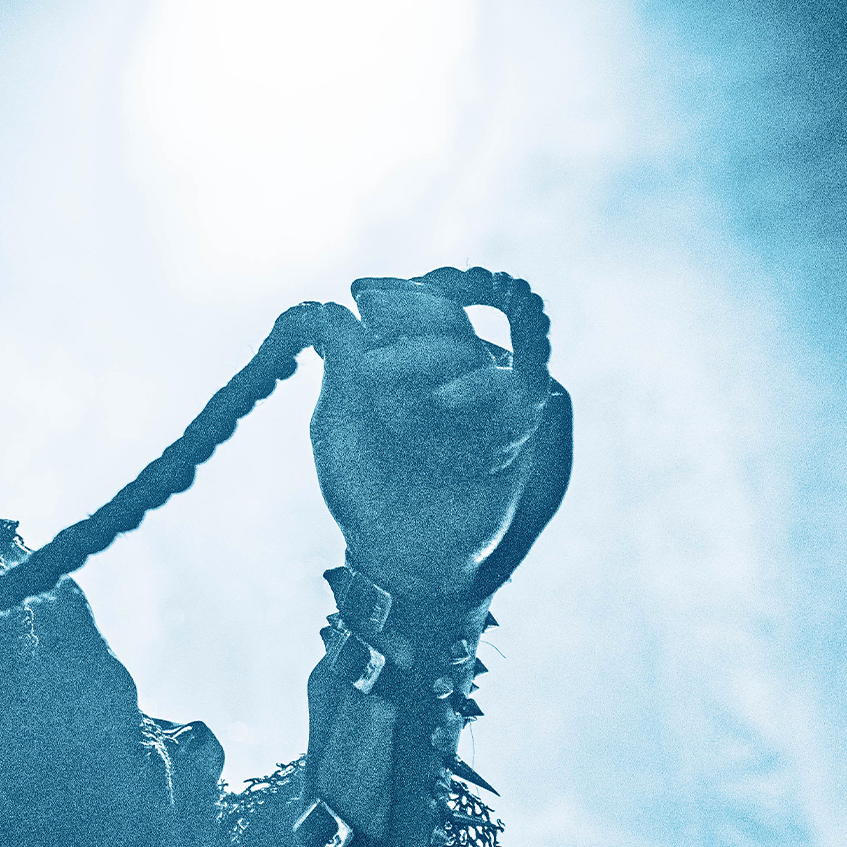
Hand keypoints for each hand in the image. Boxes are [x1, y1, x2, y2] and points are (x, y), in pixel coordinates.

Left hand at [309, 277, 562, 601]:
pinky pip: (514, 389)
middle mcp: (450, 375)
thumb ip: (340, 369)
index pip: (412, 309)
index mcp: (409, 367)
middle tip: (370, 315)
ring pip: (470, 347)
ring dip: (427, 350)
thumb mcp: (337, 426)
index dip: (394, 294)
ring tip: (376, 376)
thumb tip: (331, 308)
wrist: (401, 555)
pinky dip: (481, 385)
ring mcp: (484, 401)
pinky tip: (444, 400)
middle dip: (408, 311)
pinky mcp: (516, 430)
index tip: (362, 291)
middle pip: (445, 316)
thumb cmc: (364, 491)